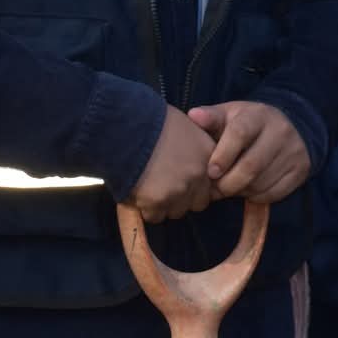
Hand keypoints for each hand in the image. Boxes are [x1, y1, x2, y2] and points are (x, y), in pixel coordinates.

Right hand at [126, 104, 215, 222]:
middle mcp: (199, 175)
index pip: (212, 184)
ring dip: (164, 204)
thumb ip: (196, 149)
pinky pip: (154, 216)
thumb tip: (192, 161)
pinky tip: (138, 192)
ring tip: (149, 188)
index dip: (197, 184)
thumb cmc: (152, 120)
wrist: (125, 126)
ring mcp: (179, 190)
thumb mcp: (186, 127)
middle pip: (198, 203)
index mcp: (209, 156)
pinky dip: (145, 208)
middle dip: (183, 198)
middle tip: (165, 186)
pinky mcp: (157, 201)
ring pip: (176, 212)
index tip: (182, 179)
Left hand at [187, 101, 311, 203]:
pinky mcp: (301, 169)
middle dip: (228, 183)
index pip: (240, 134)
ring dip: (240, 191)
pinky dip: (256, 196)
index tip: (211, 172)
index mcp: (258, 116)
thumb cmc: (249, 123)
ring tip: (229, 188)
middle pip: (252, 165)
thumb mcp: (230, 114)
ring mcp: (293, 151)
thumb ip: (210, 117)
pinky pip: (275, 192)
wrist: (291, 125)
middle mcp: (280, 132)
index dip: (223, 156)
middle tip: (214, 189)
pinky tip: (248, 190)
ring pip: (262, 182)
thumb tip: (193, 116)